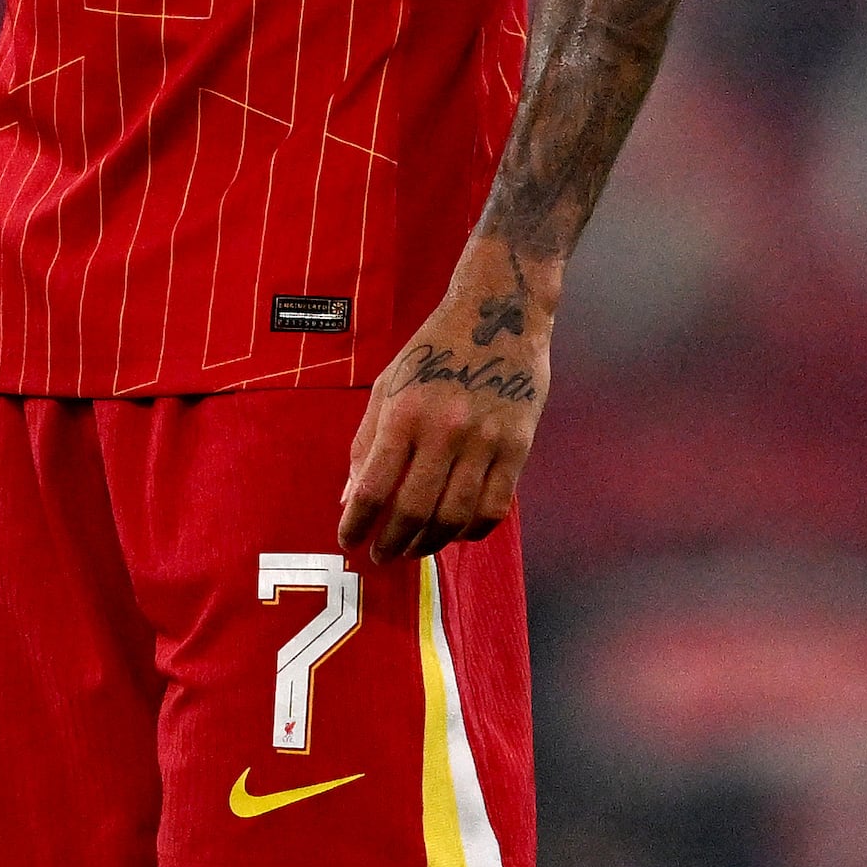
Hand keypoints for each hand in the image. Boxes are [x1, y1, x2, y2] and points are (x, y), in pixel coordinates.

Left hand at [339, 242, 548, 564]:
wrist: (500, 310)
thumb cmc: (435, 348)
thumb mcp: (389, 383)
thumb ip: (367, 441)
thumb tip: (350, 499)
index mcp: (405, 411)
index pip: (372, 487)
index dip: (356, 525)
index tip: (349, 541)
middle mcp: (444, 429)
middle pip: (413, 512)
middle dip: (391, 545)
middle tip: (382, 556)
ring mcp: (485, 439)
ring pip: (454, 517)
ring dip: (429, 545)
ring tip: (414, 550)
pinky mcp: (518, 445)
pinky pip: (494, 508)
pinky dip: (471, 531)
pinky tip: (456, 531)